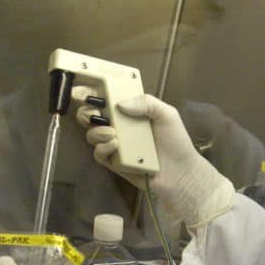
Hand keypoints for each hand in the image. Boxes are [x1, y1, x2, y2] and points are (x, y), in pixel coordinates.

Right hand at [76, 93, 234, 228]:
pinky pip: (99, 154)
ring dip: (97, 131)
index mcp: (131, 111)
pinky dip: (102, 148)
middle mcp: (120, 126)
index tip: (83, 92)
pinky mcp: (115, 162)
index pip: (107, 98)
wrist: (181, 173)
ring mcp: (116, 145)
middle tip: (94, 113)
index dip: (92, 93)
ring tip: (113, 134)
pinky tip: (114, 145)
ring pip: (92, 134)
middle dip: (87, 112)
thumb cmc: (176, 143)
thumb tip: (120, 103)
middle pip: (92, 116)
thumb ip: (146, 102)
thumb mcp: (167, 115)